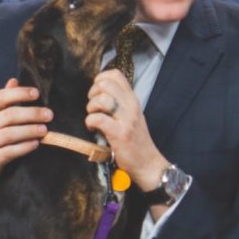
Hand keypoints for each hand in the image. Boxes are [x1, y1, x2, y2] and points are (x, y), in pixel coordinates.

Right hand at [0, 79, 51, 215]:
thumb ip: (2, 101)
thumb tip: (14, 80)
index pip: (0, 97)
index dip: (19, 93)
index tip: (36, 93)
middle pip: (9, 115)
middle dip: (32, 113)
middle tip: (49, 114)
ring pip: (10, 134)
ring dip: (30, 130)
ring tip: (44, 130)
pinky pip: (9, 152)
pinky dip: (24, 147)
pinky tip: (35, 144)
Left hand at [86, 69, 168, 192]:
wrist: (148, 163)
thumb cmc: (135, 141)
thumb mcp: (131, 116)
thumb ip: (118, 103)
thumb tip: (97, 93)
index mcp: (132, 100)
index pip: (116, 75)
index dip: (100, 79)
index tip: (97, 92)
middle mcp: (131, 106)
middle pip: (106, 84)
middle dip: (93, 93)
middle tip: (93, 106)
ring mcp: (127, 119)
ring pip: (102, 99)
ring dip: (91, 107)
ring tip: (93, 117)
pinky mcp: (120, 134)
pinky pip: (99, 119)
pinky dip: (90, 122)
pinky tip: (92, 128)